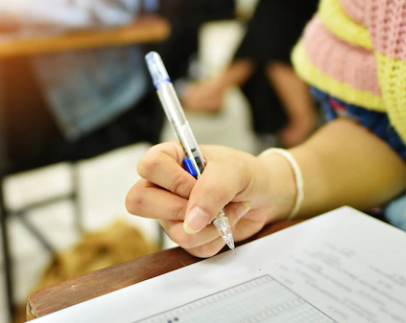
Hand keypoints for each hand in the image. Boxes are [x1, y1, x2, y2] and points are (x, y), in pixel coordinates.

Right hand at [126, 143, 295, 257]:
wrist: (266, 195)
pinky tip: (227, 223)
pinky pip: (192, 248)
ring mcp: (171, 213)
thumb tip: (190, 222)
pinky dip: (216, 239)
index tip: (197, 182)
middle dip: (181, 209)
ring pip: (173, 232)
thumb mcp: (235, 170)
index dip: (172, 180)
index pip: (148, 166)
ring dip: (210, 227)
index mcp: (169, 158)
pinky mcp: (185, 234)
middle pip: (139, 202)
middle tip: (209, 203)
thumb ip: (212, 189)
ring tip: (229, 211)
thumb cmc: (247, 173)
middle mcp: (163, 186)